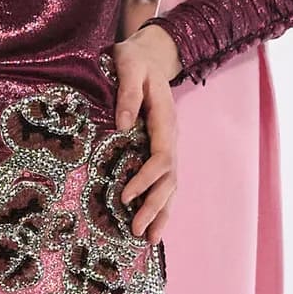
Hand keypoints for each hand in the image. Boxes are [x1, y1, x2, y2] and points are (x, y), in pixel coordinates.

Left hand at [110, 18, 180, 243]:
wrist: (151, 54)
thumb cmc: (135, 59)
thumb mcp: (129, 66)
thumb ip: (128, 93)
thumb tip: (122, 124)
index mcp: (165, 120)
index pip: (162, 157)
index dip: (146, 179)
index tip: (126, 196)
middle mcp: (170, 136)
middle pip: (169, 179)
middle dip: (155, 207)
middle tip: (137, 232)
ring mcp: (168, 144)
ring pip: (171, 184)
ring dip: (161, 212)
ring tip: (148, 239)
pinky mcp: (160, 148)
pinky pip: (164, 180)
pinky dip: (160, 203)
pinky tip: (150, 223)